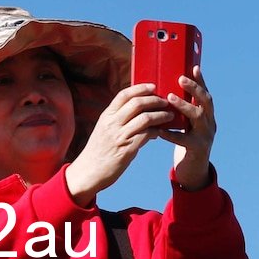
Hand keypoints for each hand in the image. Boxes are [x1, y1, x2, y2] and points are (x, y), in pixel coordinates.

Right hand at [65, 83, 173, 205]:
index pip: (124, 95)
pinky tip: (161, 132)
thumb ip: (117, 120)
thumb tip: (137, 113)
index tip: (152, 86)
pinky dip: (157, 131)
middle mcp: (112, 123)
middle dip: (154, 100)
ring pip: (145, 118)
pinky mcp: (127, 149)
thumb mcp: (104, 130)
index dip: (140, 88)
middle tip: (165, 101)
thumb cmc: (98, 151)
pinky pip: (146, 135)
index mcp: (106, 116)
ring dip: (160, 115)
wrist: (88, 172)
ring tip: (169, 116)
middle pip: (137, 103)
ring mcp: (119, 136)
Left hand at [158, 65, 216, 190]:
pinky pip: (184, 139)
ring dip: (184, 106)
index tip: (194, 66)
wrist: (194, 169)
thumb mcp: (187, 123)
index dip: (201, 80)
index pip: (205, 94)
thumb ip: (180, 108)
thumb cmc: (186, 140)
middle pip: (206, 102)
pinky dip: (171, 133)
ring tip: (170, 98)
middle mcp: (210, 123)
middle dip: (194, 89)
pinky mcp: (197, 149)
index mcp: (207, 115)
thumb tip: (164, 87)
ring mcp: (206, 136)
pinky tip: (159, 129)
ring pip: (198, 117)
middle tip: (180, 79)